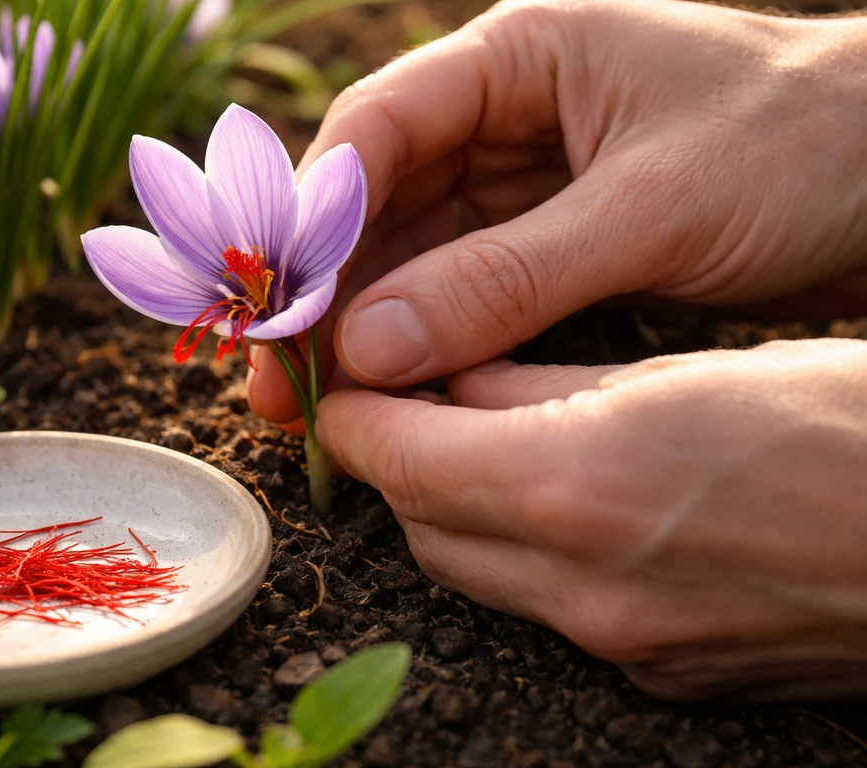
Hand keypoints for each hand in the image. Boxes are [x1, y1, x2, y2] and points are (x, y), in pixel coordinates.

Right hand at [249, 0, 866, 423]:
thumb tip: (370, 348)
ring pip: (411, 253)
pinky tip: (395, 389)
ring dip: (366, 327)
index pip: (376, 130)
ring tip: (321, 407)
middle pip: (378, 202)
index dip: (314, 225)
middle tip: (281, 390)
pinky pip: (461, 288)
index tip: (280, 318)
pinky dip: (426, 340)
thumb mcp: (652, 209)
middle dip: (327, 294)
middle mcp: (504, 112)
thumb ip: (507, 278)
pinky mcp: (547, 239)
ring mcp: (523, 179)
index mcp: (519, 55)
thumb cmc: (805, 147)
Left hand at [314, 339, 866, 701]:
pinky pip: (544, 608)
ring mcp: (620, 643)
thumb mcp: (683, 371)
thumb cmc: (843, 427)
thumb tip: (461, 381)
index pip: (401, 460)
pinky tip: (553, 505)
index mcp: (580, 487)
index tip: (347, 388)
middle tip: (410, 404)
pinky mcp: (656, 671)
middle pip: (424, 526)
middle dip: (399, 465)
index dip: (357, 420)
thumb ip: (545, 385)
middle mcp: (585, 586)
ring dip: (453, 510)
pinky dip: (521, 554)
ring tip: (473, 444)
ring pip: (475, 572)